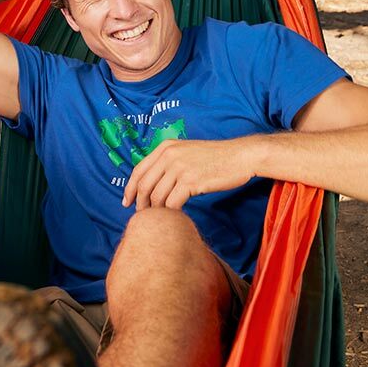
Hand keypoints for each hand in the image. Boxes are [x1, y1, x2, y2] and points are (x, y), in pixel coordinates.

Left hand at [122, 138, 255, 209]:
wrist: (240, 157)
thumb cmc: (216, 158)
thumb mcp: (187, 152)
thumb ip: (169, 161)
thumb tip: (153, 182)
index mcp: (166, 147)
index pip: (138, 170)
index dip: (130, 188)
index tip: (127, 202)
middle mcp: (169, 155)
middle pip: (145, 185)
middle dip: (140, 203)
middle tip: (141, 216)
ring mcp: (180, 168)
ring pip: (157, 197)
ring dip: (156, 211)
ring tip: (159, 219)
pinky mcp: (191, 181)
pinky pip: (172, 203)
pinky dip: (171, 213)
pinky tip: (175, 217)